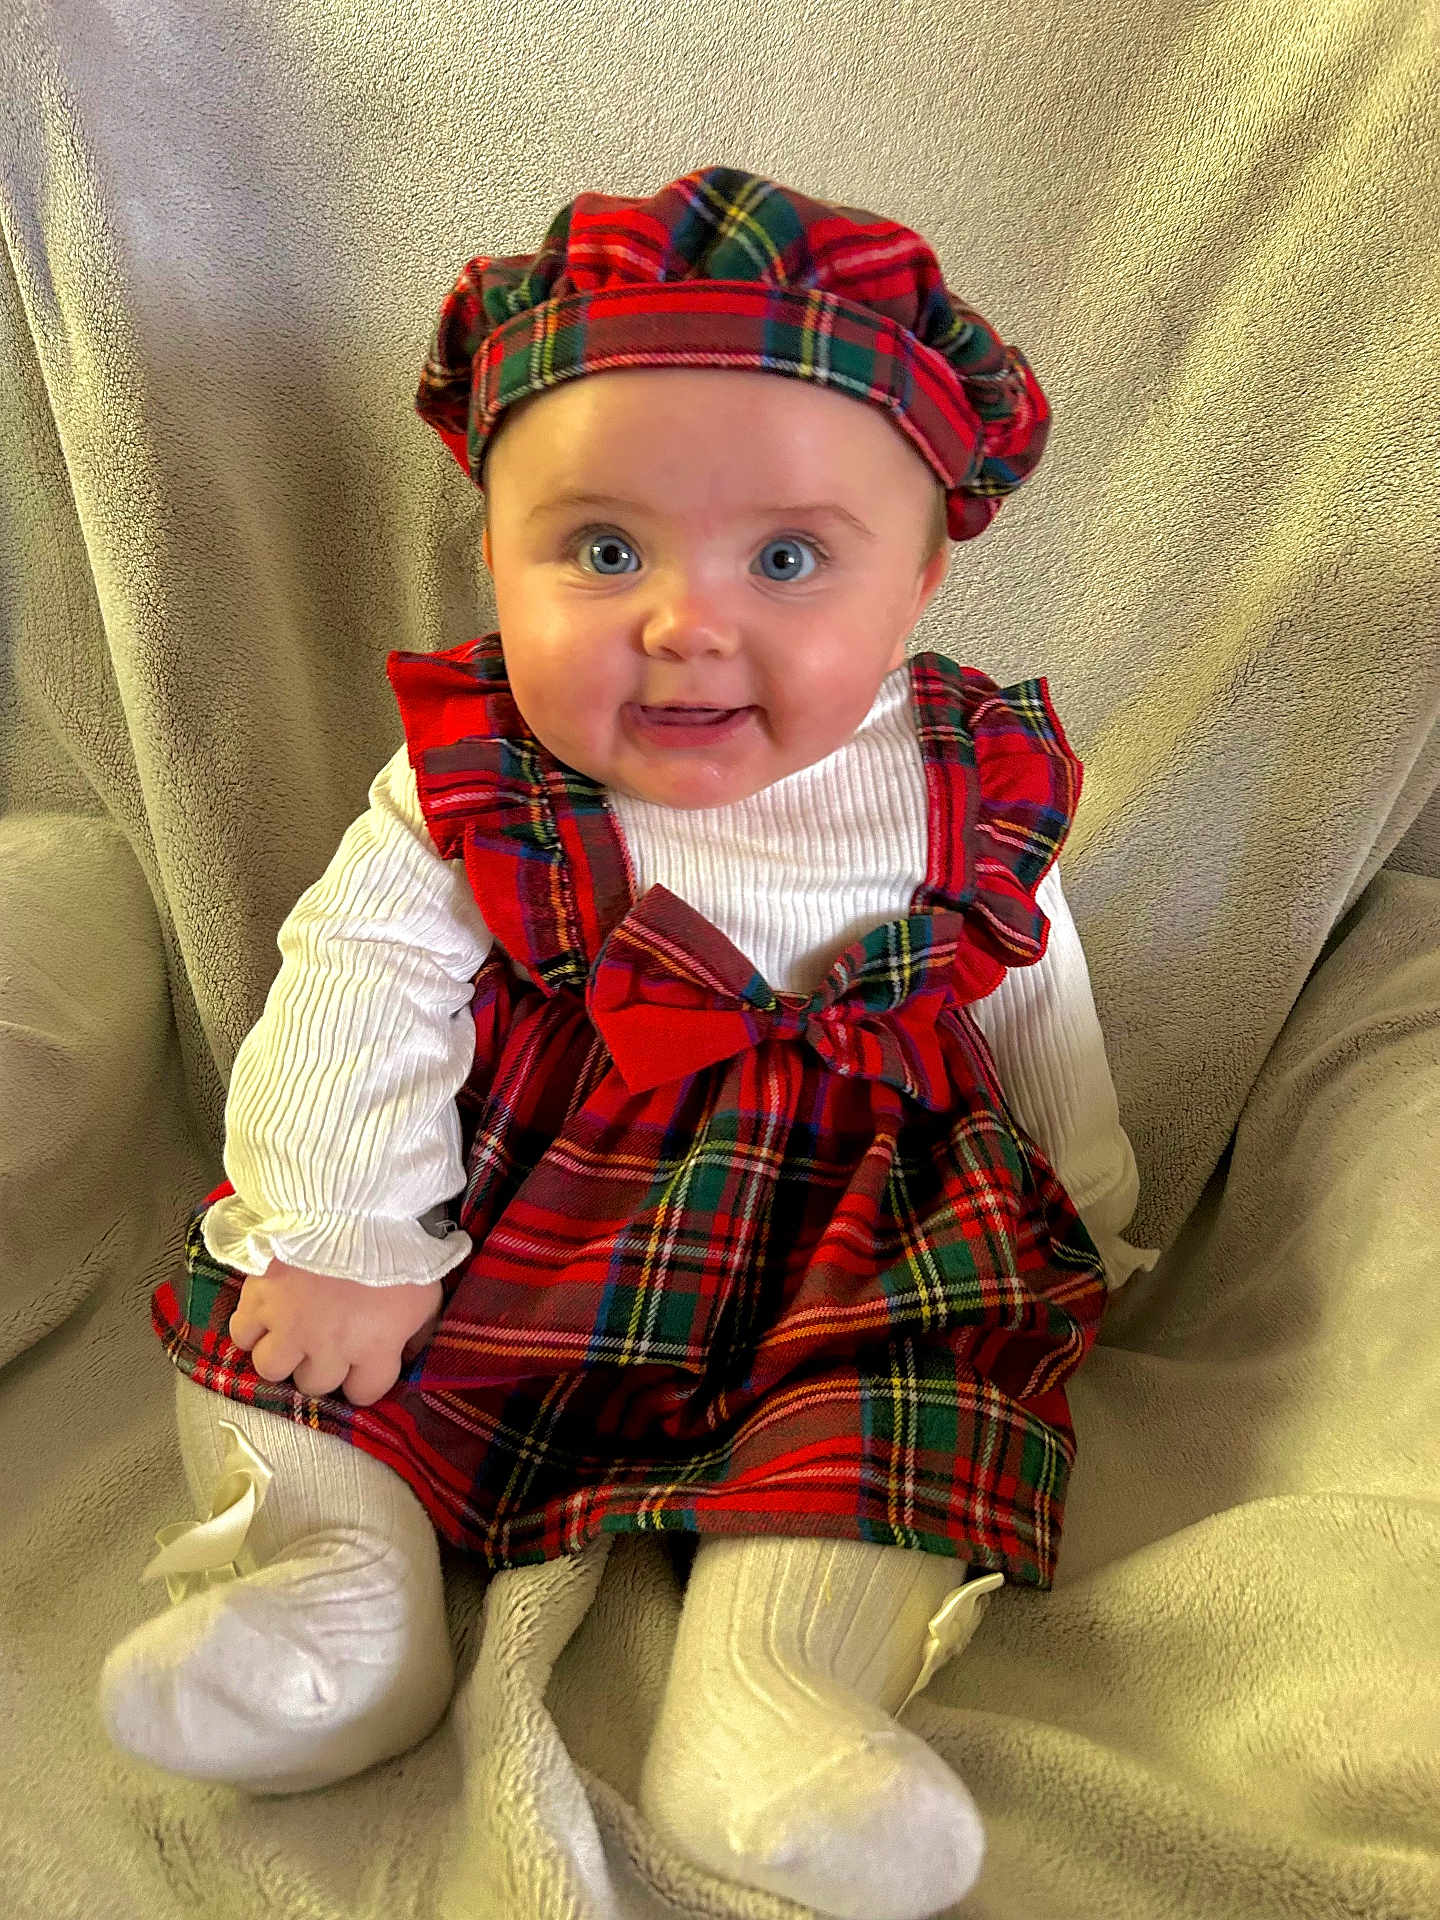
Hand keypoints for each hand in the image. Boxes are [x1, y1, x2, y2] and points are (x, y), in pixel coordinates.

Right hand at [227, 1259, 444, 1407]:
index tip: (363, 1362)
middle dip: (321, 1365)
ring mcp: (287, 1326)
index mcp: (374, 1349)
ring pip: (272, 1368)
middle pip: (314, 1384)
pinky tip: (265, 1316)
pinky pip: (241, 1335)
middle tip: (326, 1340)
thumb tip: (409, 1353)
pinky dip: (251, 1329)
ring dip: (282, 1354)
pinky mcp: (258, 1299)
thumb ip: (418, 1330)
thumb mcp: (426, 1290)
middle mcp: (327, 1348)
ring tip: (292, 1333)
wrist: (352, 1201)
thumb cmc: (396, 1244)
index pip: (363, 1393)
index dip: (364, 1379)